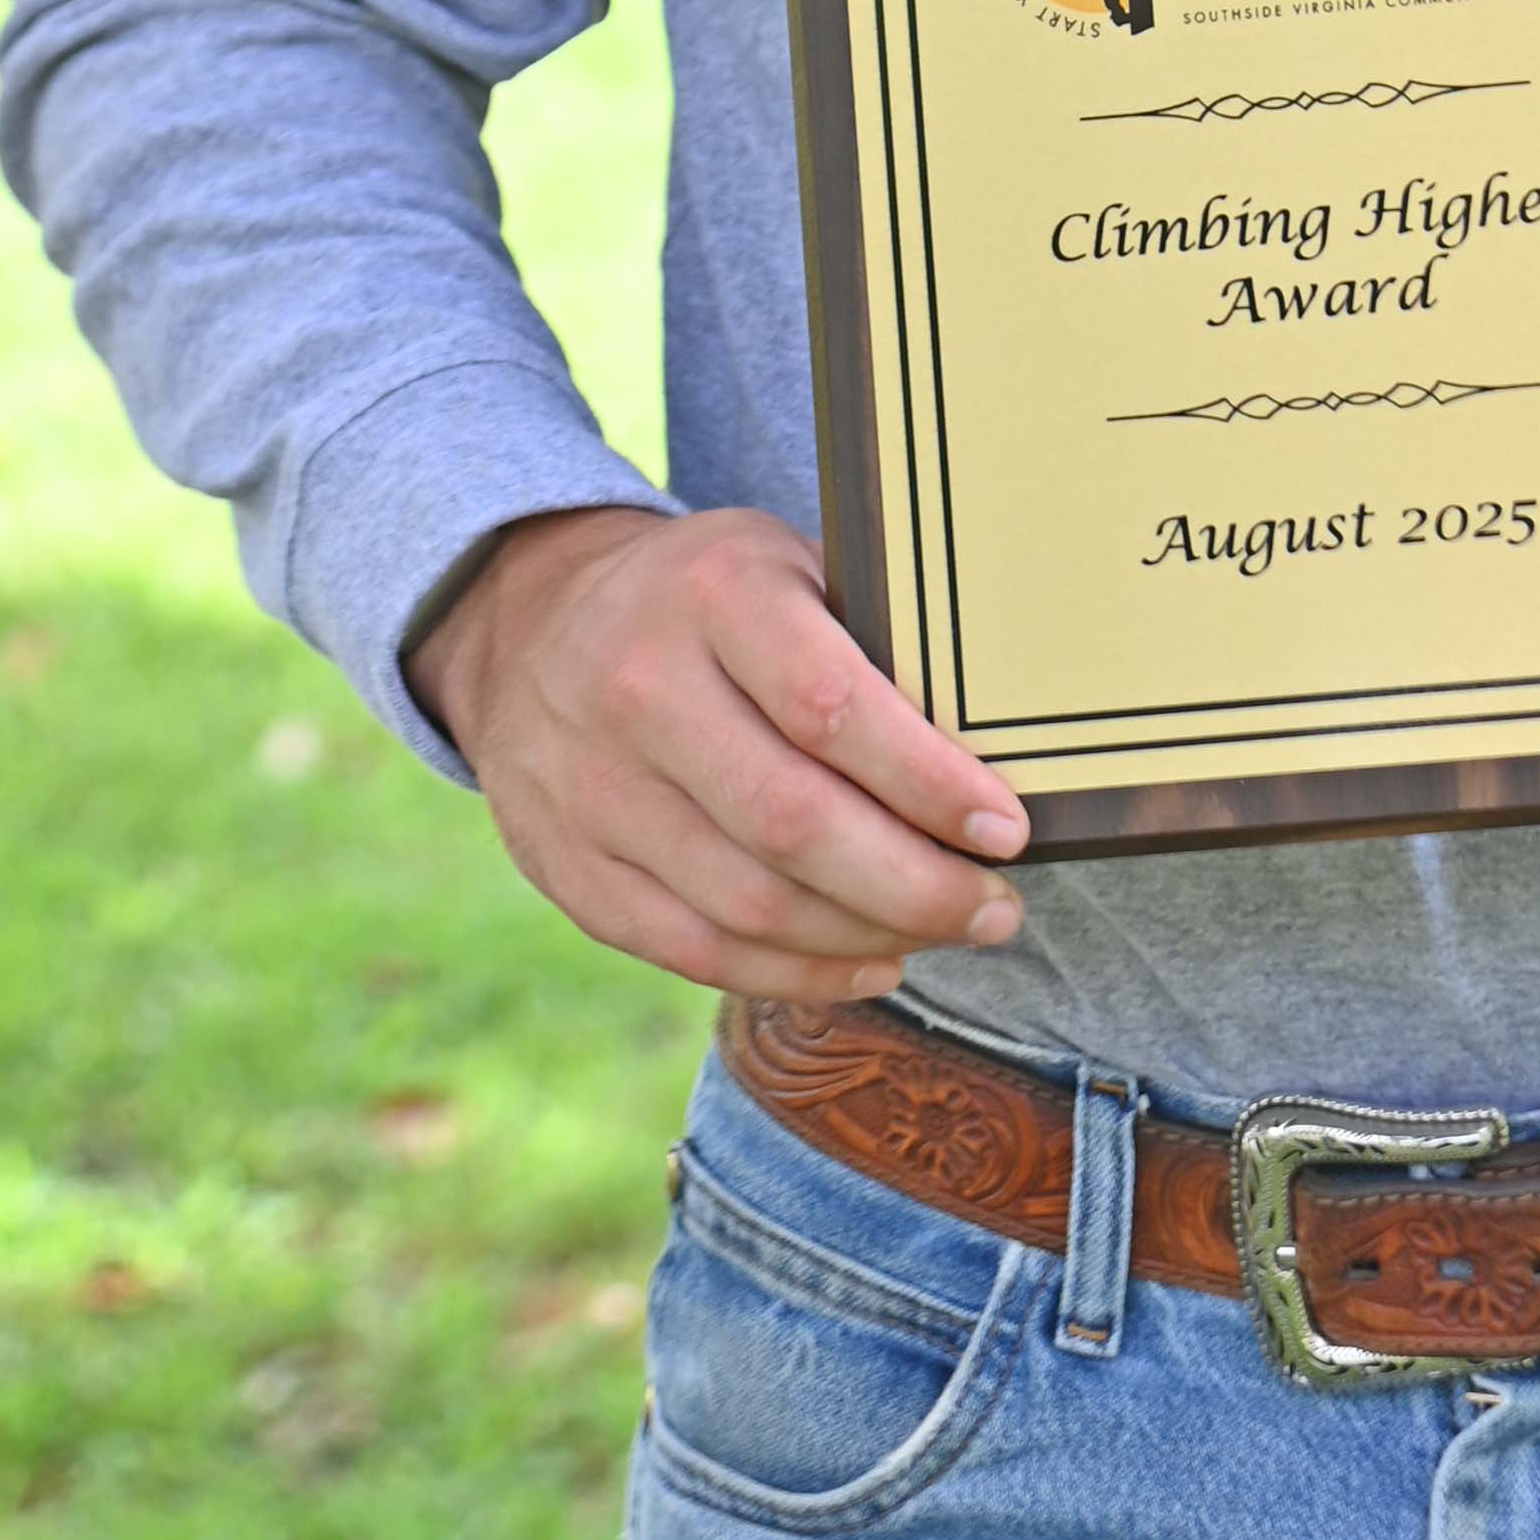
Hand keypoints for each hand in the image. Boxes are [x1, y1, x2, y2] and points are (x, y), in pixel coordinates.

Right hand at [408, 505, 1030, 1009]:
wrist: (531, 625)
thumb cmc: (708, 599)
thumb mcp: (783, 565)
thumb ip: (869, 640)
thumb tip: (994, 751)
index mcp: (713, 595)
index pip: (831, 708)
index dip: (929, 784)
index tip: (1007, 829)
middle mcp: (639, 689)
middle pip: (793, 825)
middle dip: (916, 886)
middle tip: (997, 909)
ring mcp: (590, 788)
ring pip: (750, 904)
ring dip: (867, 937)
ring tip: (947, 931)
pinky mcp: (568, 869)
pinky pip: (696, 950)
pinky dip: (796, 975)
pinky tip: (869, 962)